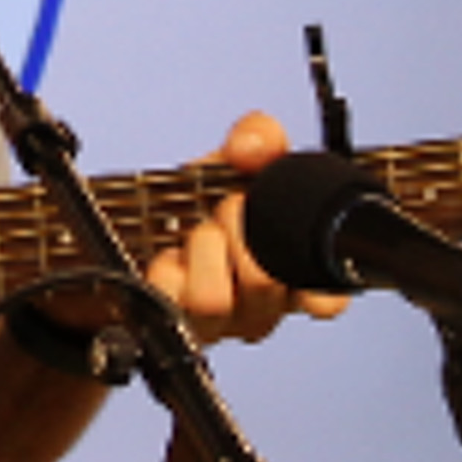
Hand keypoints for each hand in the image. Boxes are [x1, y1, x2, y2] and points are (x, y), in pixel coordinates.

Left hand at [147, 112, 346, 346]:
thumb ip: (257, 139)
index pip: (325, 300)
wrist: (136, 227)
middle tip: (225, 208)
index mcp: (289, 271)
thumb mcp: (232, 162)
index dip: (322, 296)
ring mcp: (216, 321)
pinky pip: (171, 299)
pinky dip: (166, 267)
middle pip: (264, 286)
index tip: (308, 283)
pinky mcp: (170, 322)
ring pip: (215, 299)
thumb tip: (257, 145)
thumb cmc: (199, 202)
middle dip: (240, 229)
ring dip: (201, 248)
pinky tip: (167, 256)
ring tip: (196, 231)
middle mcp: (258, 305)